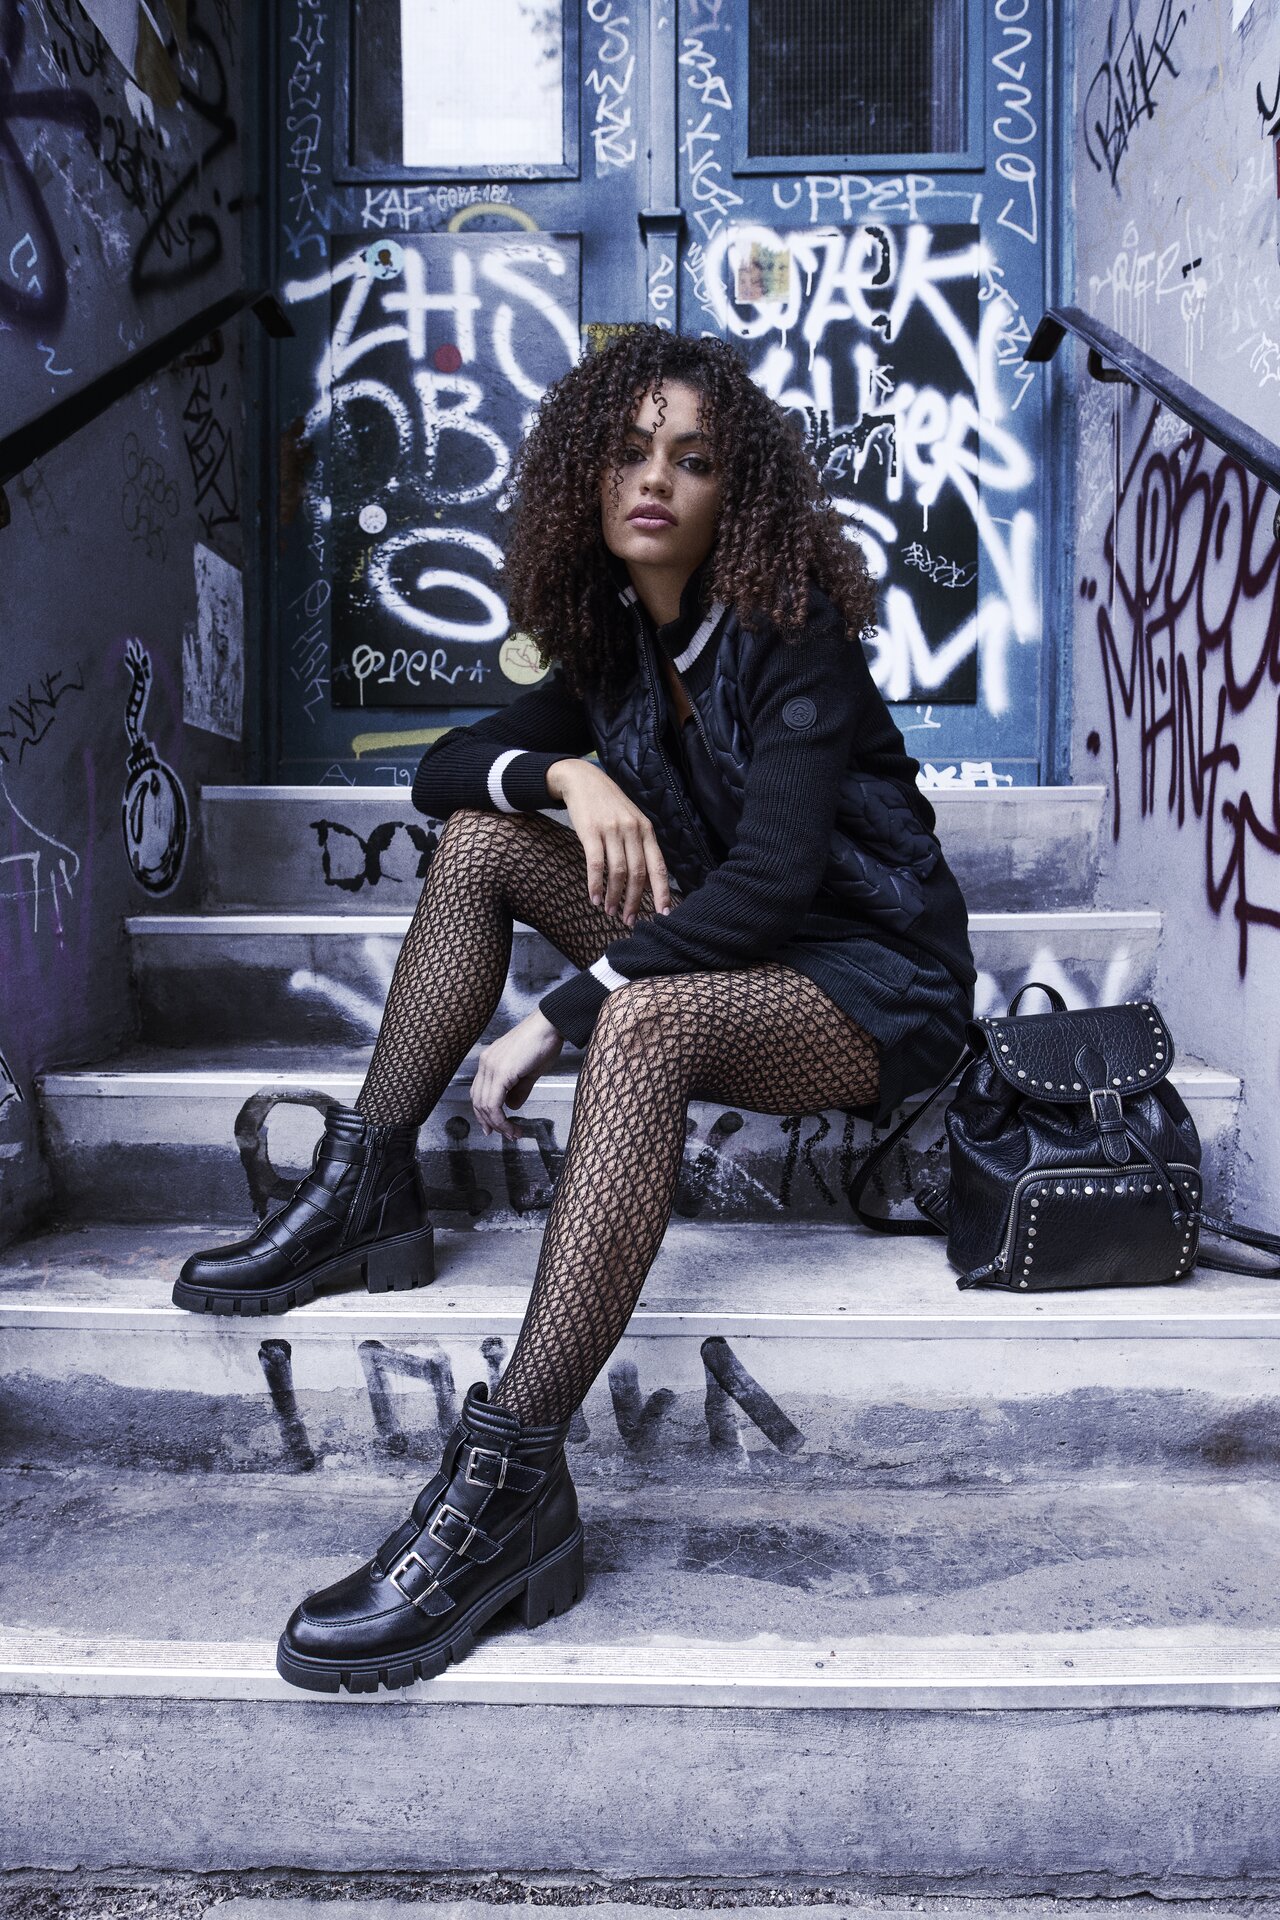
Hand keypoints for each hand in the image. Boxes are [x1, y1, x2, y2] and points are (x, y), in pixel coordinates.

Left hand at [471, 1009, 565, 1141]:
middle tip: (505, 1134)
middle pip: (478, 1101)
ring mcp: (491, 1066)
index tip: (494, 1127)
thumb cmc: (544, 1042)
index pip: (478, 1092)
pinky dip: (501, 1119)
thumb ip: (518, 1090)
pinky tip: (511, 1126)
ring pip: (485, 1105)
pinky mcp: (501, 1072)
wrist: (550, 1025)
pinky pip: (494, 1104)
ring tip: (512, 1132)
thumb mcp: (529, 1071)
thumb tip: (512, 1106)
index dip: (484, 1113)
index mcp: (489, 1061)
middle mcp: (486, 1063)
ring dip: (498, 1124)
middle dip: (490, 1122)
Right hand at [548, 759, 672, 926]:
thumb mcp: (631, 822)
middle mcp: (633, 830)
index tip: (664, 914)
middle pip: (638, 873)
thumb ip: (640, 849)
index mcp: (646, 830)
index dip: (662, 892)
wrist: (583, 780)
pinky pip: (596, 864)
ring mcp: (612, 830)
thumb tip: (647, 883)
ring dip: (615, 897)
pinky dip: (595, 884)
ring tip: (611, 912)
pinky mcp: (591, 831)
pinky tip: (594, 898)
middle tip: (630, 921)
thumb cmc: (609, 806)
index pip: (658, 866)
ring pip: (618, 872)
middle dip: (635, 901)